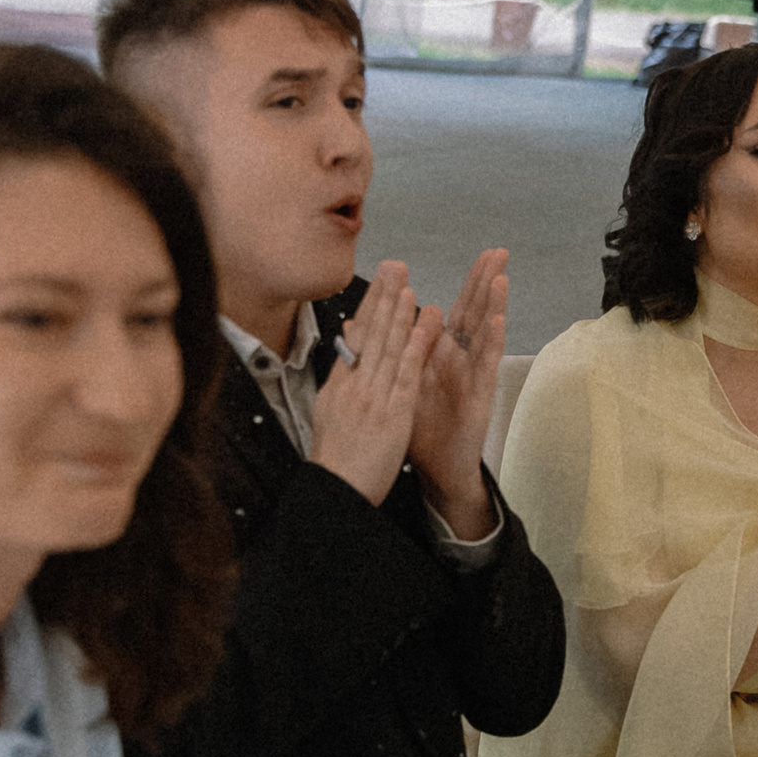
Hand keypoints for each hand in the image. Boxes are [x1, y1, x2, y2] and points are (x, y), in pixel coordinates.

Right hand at [310, 262, 440, 508]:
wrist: (336, 490)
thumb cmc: (337, 457)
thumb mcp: (331, 412)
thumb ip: (341, 381)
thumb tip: (344, 354)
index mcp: (340, 384)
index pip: (358, 337)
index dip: (371, 306)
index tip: (381, 280)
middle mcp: (354, 385)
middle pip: (371, 335)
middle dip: (384, 298)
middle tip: (395, 265)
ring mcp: (373, 397)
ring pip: (389, 348)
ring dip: (400, 313)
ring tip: (409, 284)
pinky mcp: (392, 414)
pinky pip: (406, 374)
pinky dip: (416, 346)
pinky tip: (425, 324)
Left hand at [408, 248, 509, 537]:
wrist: (436, 467)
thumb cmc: (420, 426)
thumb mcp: (398, 382)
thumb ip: (381, 350)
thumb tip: (354, 322)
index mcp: (442, 353)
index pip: (455, 310)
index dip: (465, 283)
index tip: (480, 253)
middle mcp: (461, 360)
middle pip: (474, 314)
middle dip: (485, 283)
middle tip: (498, 252)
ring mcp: (473, 376)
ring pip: (485, 335)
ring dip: (493, 306)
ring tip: (500, 278)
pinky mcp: (480, 395)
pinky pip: (487, 365)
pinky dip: (492, 343)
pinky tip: (498, 322)